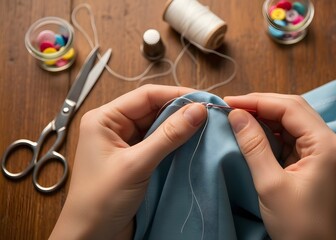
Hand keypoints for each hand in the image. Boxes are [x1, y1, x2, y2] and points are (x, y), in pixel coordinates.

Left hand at [50, 85, 206, 239]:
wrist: (91, 237)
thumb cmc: (100, 200)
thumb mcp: (136, 164)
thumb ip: (168, 136)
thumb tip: (198, 110)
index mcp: (104, 119)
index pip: (146, 96)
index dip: (176, 94)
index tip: (204, 99)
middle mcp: (115, 126)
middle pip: (154, 109)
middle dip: (181, 111)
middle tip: (210, 114)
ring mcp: (126, 143)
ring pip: (159, 126)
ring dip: (180, 127)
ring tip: (206, 127)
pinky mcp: (136, 159)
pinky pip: (160, 144)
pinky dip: (176, 143)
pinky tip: (194, 143)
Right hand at [225, 93, 335, 239]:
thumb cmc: (298, 224)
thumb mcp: (271, 184)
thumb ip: (254, 145)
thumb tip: (236, 115)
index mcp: (326, 144)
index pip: (290, 108)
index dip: (258, 101)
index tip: (229, 102)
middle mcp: (328, 142)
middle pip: (293, 110)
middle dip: (262, 105)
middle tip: (232, 107)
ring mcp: (322, 152)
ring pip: (291, 122)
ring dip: (265, 118)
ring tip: (238, 117)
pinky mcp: (313, 162)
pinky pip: (290, 138)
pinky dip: (270, 133)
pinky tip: (253, 132)